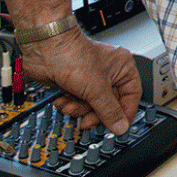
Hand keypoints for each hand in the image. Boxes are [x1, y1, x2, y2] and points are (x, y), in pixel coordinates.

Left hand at [20, 28, 141, 132]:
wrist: (45, 50)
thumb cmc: (73, 56)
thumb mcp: (96, 89)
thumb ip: (109, 111)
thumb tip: (121, 127)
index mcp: (123, 68)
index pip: (131, 95)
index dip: (125, 112)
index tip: (119, 127)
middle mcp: (109, 73)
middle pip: (110, 104)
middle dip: (95, 113)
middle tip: (87, 122)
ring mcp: (91, 79)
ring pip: (92, 105)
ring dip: (78, 109)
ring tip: (70, 106)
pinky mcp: (75, 84)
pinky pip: (78, 102)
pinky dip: (69, 104)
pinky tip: (63, 100)